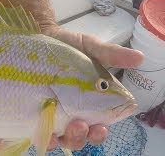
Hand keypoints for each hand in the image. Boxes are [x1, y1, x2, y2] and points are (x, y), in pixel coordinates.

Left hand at [42, 25, 143, 150]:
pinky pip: (41, 132)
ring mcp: (53, 113)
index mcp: (88, 103)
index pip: (96, 126)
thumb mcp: (90, 48)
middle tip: (80, 125)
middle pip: (78, 136)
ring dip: (64, 139)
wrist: (41, 36)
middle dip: (81, 136)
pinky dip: (45, 138)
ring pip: (61, 138)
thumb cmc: (68, 46)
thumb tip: (139, 57)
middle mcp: (71, 112)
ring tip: (62, 132)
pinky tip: (47, 134)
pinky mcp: (35, 111)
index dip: (99, 132)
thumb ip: (111, 55)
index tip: (100, 127)